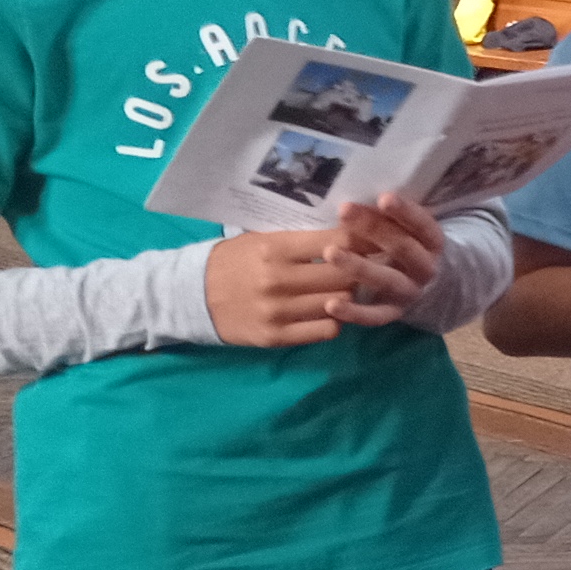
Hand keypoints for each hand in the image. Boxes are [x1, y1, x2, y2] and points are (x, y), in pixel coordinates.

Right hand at [204, 227, 361, 346]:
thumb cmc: (235, 260)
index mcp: (276, 248)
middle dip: (362, 270)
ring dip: (350, 295)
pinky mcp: (275, 337)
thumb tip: (354, 232)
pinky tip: (331, 311)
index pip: (338, 243)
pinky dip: (335, 320)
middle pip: (344, 274)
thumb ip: (303, 239)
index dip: (365, 241)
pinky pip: (326, 330)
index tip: (378, 241)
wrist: (191, 294)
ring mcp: (277, 311)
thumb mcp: (263, 239)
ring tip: (351, 288)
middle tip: (371, 267)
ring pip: (339, 303)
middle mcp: (278, 280)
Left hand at [326, 193, 446, 323]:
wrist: (431, 288)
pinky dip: (354, 312)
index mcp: (433, 243)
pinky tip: (331, 305)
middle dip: (374, 229)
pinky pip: (375, 316)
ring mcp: (410, 292)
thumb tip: (355, 192)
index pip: (423, 225)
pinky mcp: (393, 313)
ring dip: (359, 266)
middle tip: (344, 212)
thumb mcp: (409, 231)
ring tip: (329, 252)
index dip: (405, 212)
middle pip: (403, 248)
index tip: (384, 197)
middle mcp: (426, 268)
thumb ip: (390, 218)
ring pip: (387, 280)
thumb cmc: (407, 248)